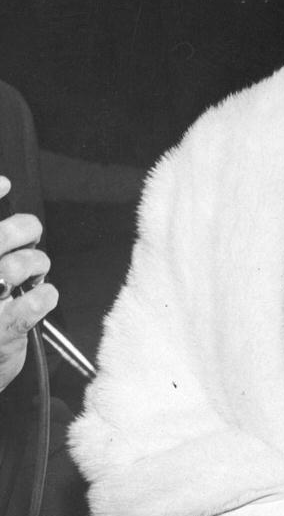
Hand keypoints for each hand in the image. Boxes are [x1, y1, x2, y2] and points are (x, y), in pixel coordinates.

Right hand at [0, 179, 56, 392]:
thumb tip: (3, 185)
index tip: (5, 183)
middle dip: (24, 229)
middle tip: (31, 233)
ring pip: (17, 267)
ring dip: (36, 264)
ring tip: (35, 271)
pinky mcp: (1, 332)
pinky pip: (34, 303)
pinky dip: (46, 295)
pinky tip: (43, 296)